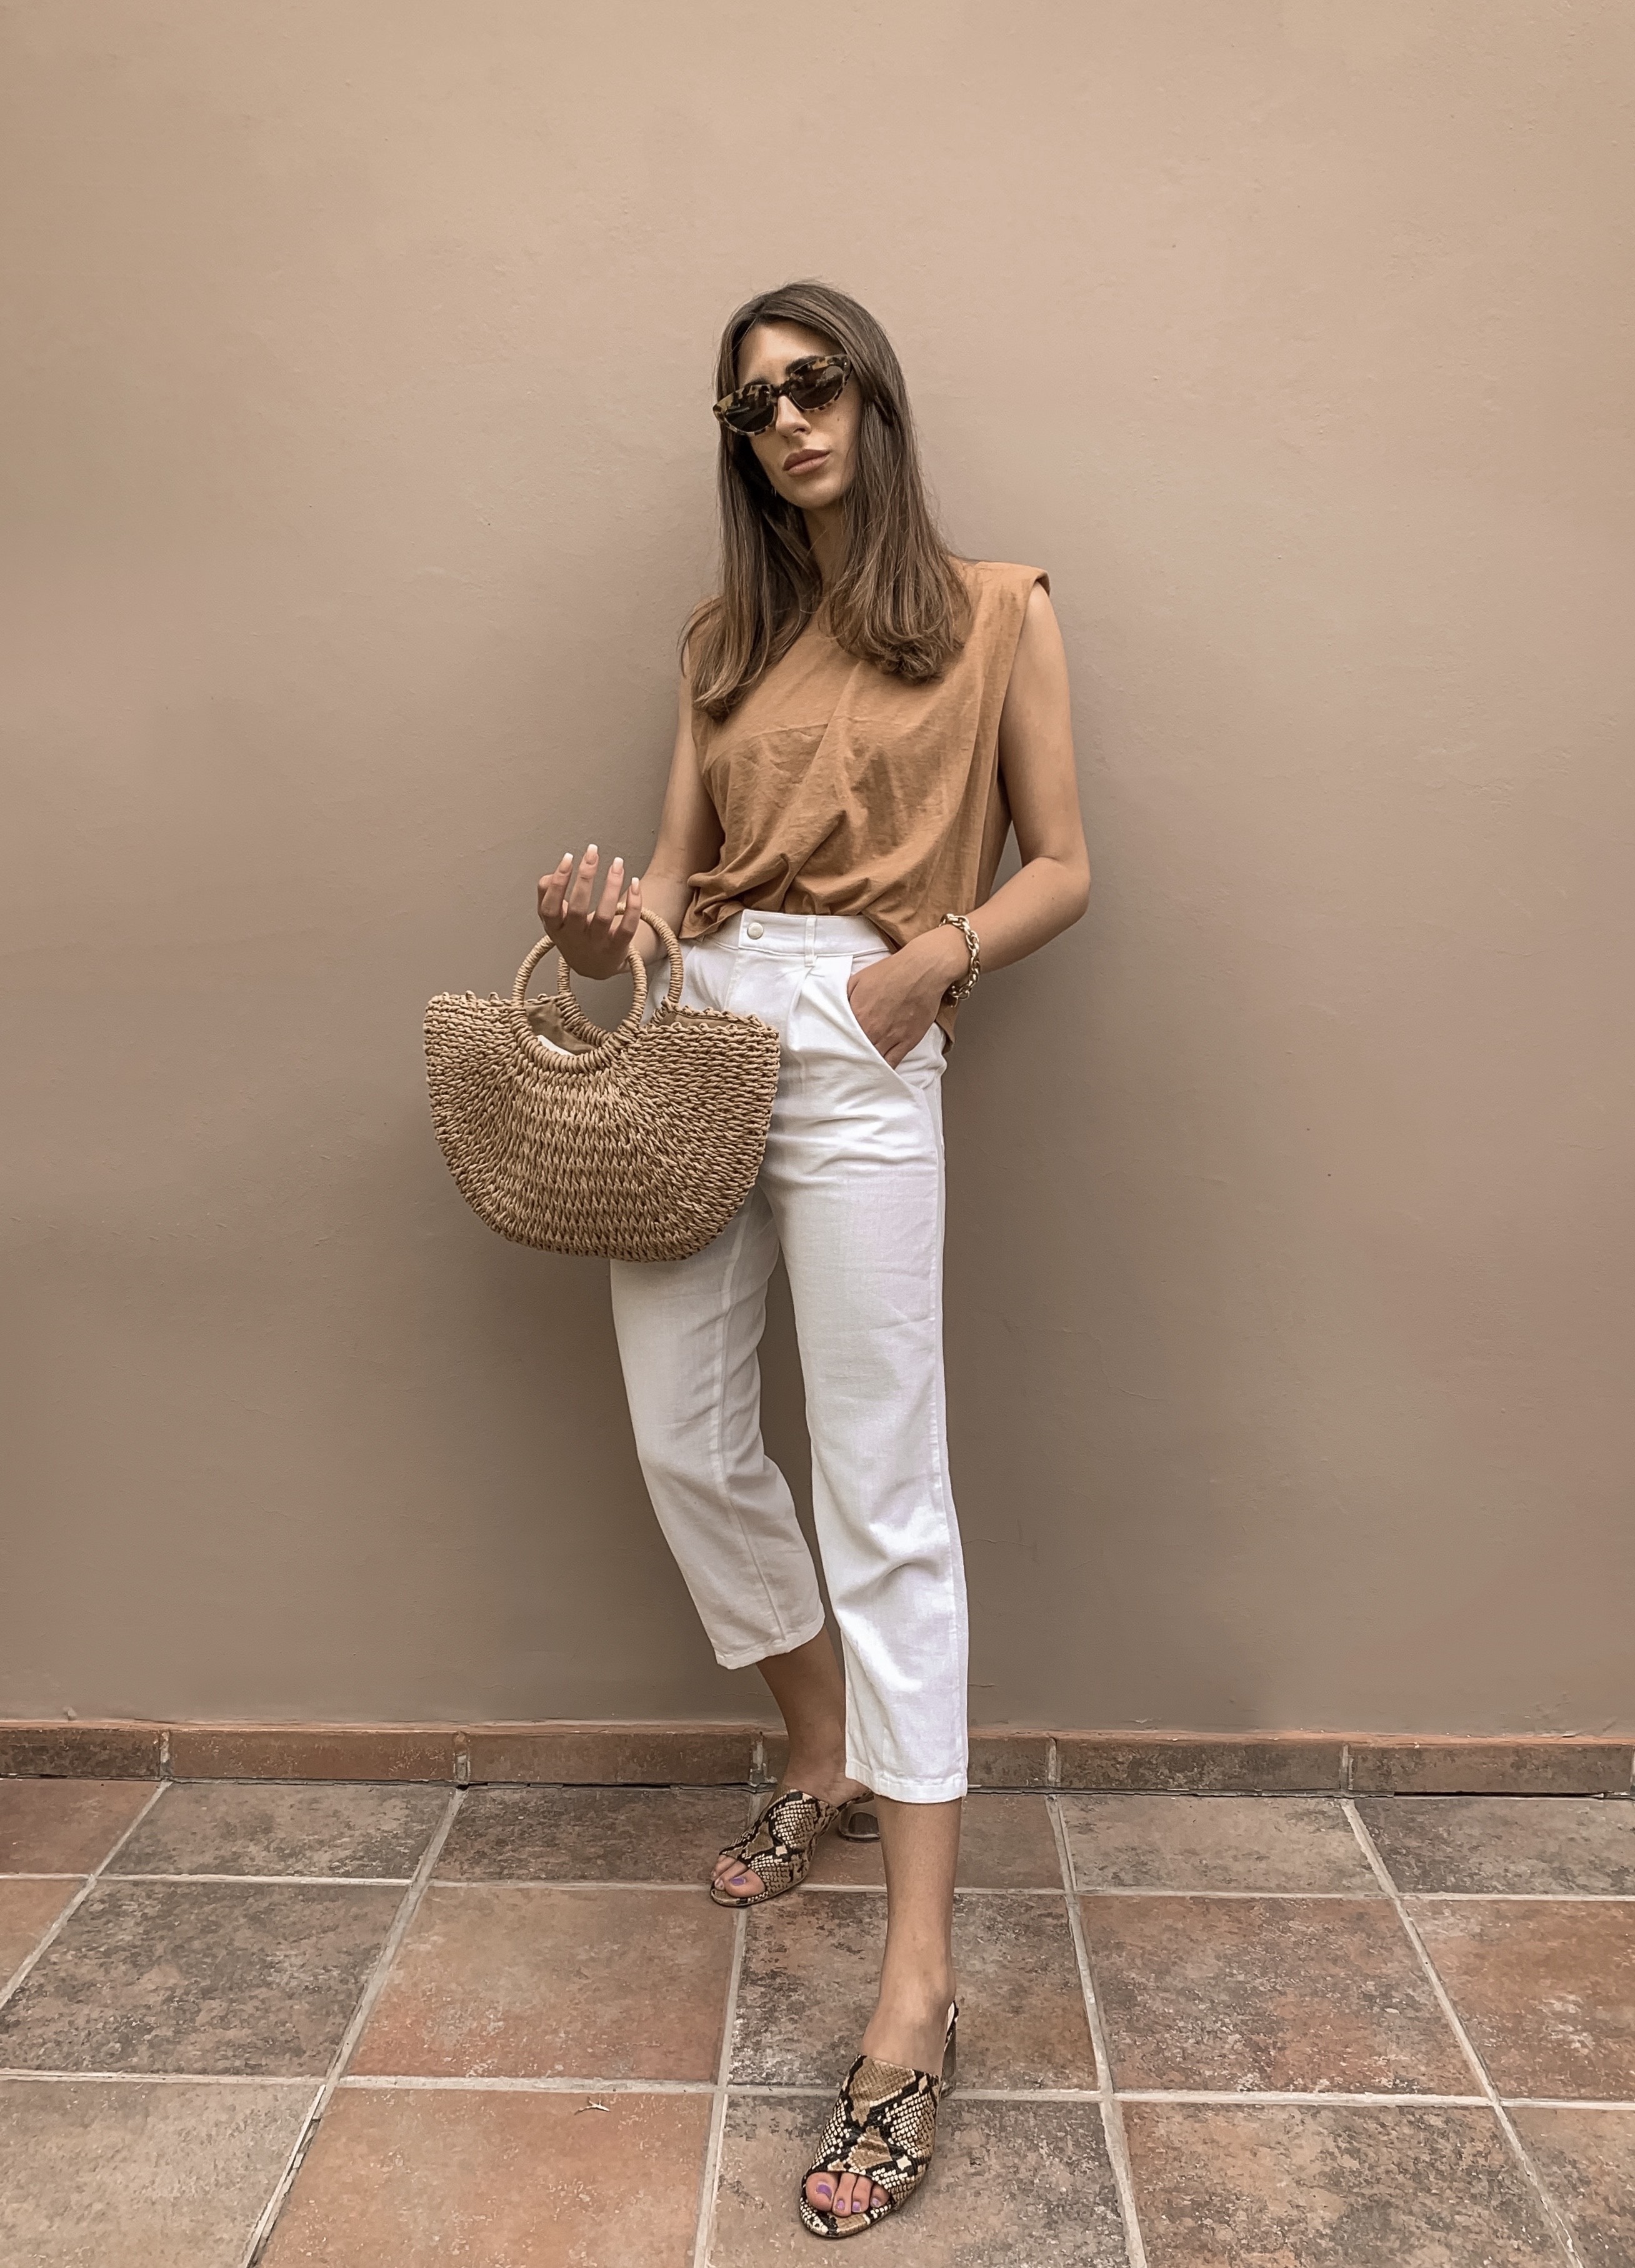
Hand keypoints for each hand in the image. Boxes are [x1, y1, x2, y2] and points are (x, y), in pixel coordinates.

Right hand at [537, 845, 644, 979]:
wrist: (594, 966)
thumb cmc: (573, 935)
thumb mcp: (554, 918)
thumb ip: (546, 895)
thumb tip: (552, 875)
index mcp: (555, 929)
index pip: (550, 908)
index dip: (557, 884)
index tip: (568, 858)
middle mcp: (574, 939)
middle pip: (578, 909)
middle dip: (585, 877)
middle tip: (592, 852)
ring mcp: (597, 945)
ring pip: (604, 916)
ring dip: (611, 886)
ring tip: (617, 863)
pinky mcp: (618, 948)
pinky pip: (627, 927)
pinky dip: (633, 905)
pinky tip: (634, 883)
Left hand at [845, 929, 968, 1066]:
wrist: (921, 970)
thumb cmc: (892, 971)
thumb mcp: (858, 979)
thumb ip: (843, 997)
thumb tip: (834, 1010)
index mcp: (857, 1014)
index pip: (841, 1038)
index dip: (836, 1046)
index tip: (833, 1051)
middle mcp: (872, 1030)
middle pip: (856, 1053)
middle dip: (849, 1059)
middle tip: (843, 1066)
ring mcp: (890, 1038)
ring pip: (873, 1061)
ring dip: (865, 1067)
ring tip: (858, 1073)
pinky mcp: (908, 1041)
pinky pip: (893, 1062)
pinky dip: (885, 1070)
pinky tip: (878, 1073)